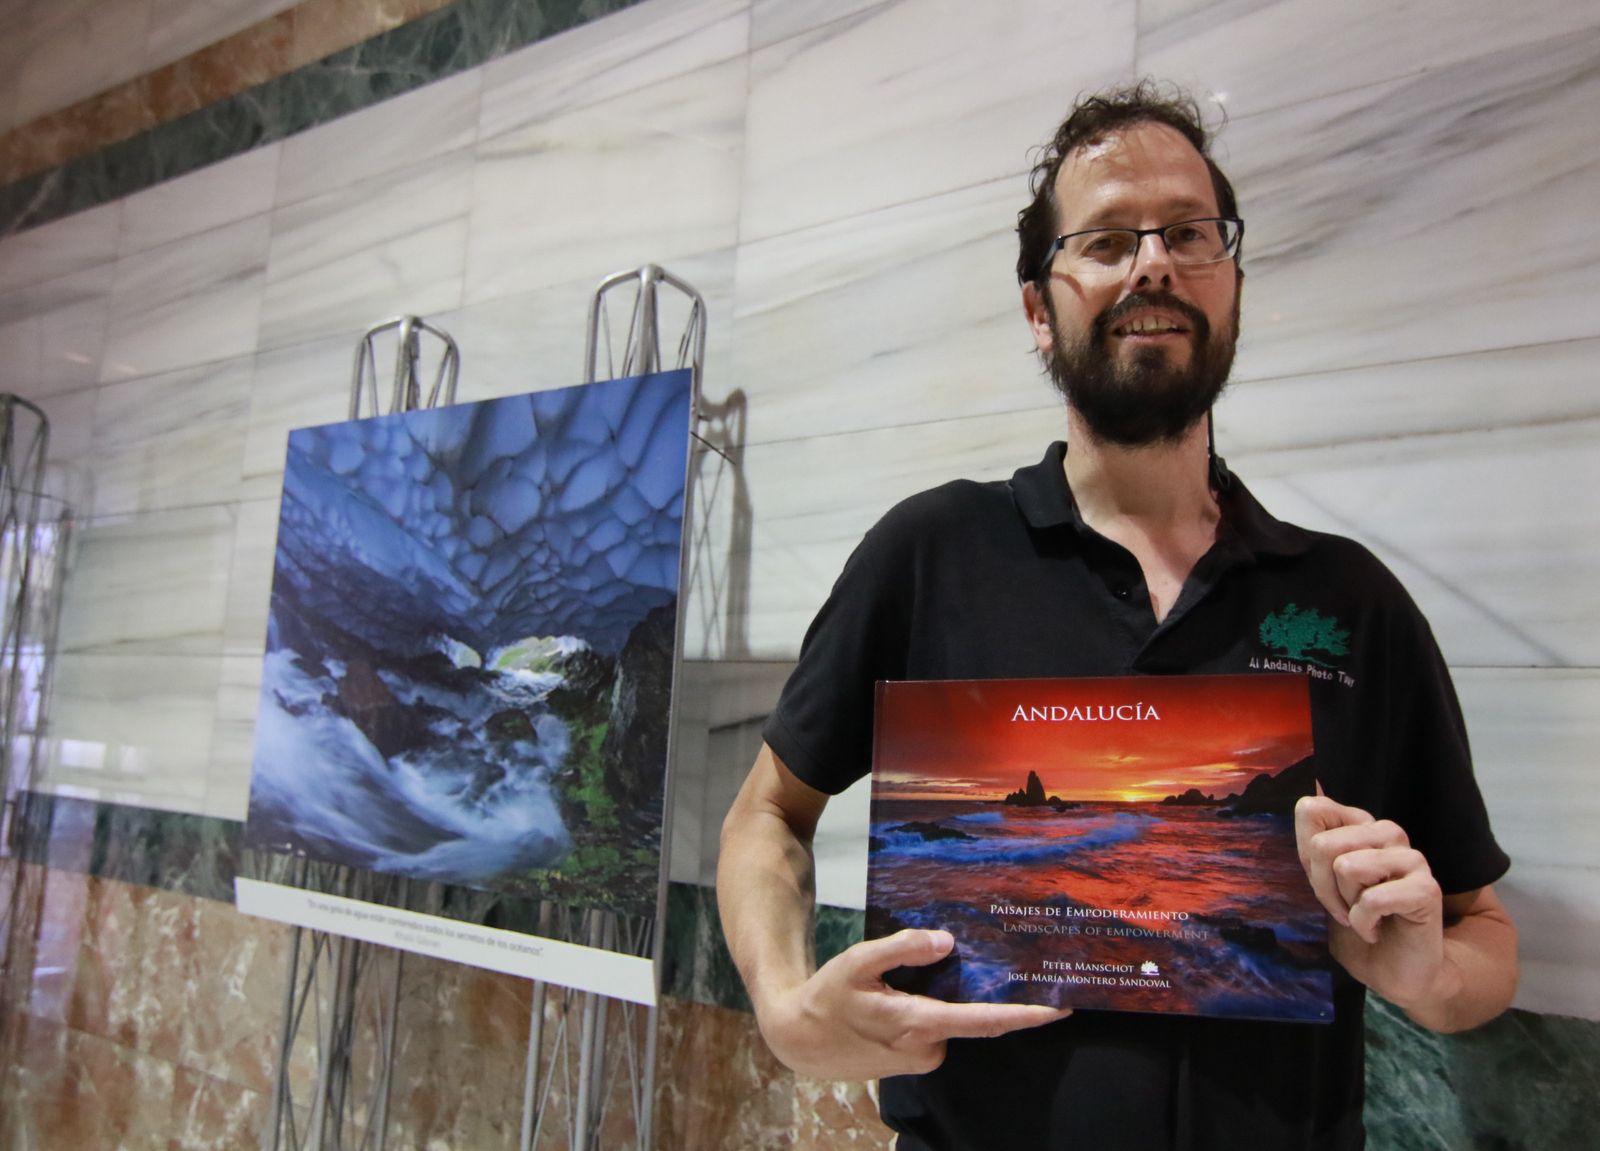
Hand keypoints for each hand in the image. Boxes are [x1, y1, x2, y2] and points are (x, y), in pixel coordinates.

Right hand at [756, 929, 1070, 1079]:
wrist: (799, 1040)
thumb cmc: (827, 998)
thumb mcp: (857, 962)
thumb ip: (902, 948)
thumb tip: (945, 941)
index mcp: (918, 1023)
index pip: (985, 1021)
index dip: (1026, 1016)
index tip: (1060, 1007)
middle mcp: (927, 1047)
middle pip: (976, 1019)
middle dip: (1002, 1000)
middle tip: (1025, 969)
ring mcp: (920, 1057)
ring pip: (954, 1022)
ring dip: (961, 1000)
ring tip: (954, 966)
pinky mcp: (912, 1059)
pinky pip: (939, 1029)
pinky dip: (941, 1010)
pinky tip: (921, 989)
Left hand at [1294, 791, 1448, 1010]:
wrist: (1392, 971)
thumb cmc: (1356, 922)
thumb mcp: (1322, 881)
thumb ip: (1314, 845)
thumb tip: (1308, 798)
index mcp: (1360, 825)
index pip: (1312, 810)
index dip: (1307, 855)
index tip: (1324, 881)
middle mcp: (1387, 833)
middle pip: (1323, 845)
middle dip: (1324, 888)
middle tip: (1345, 907)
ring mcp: (1411, 858)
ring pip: (1347, 867)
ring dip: (1347, 905)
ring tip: (1365, 915)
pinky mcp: (1426, 888)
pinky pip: (1371, 899)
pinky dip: (1364, 923)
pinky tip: (1377, 929)